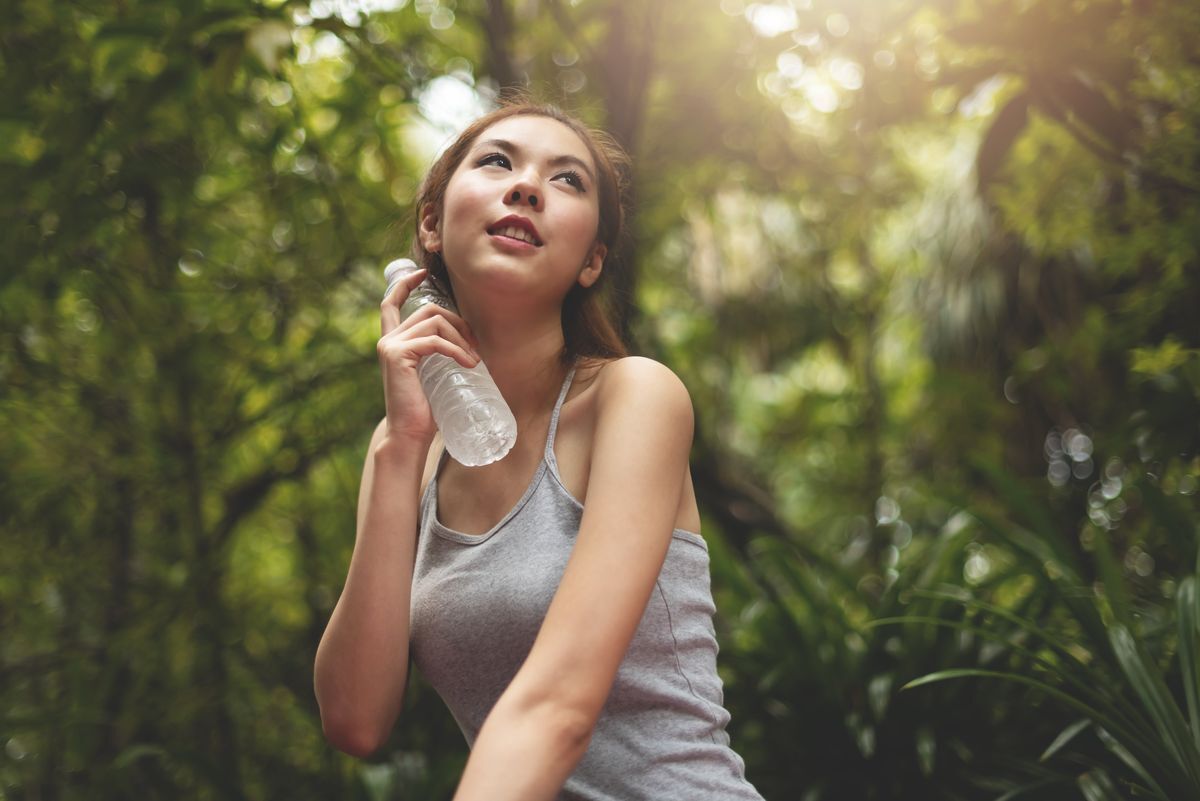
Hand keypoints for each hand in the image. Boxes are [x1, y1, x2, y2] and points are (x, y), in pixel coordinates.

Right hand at [378, 268, 480, 442]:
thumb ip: (438, 353)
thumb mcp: (434, 374)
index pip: (390, 303)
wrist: (410, 435)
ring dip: (461, 338)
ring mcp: (390, 346)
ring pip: (435, 322)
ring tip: (474, 360)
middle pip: (428, 310)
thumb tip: (472, 341)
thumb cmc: (426, 409)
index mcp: (392, 342)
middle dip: (458, 322)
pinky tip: (469, 364)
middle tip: (475, 346)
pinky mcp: (398, 356)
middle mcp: (387, 340)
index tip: (423, 273)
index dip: (405, 283)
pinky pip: (435, 341)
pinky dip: (456, 350)